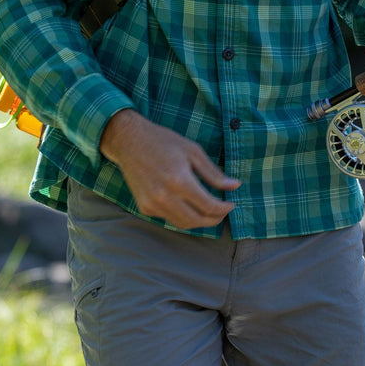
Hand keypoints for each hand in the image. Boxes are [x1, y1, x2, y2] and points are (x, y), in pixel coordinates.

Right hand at [98, 109, 240, 229]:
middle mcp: (165, 197)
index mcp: (180, 181)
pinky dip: (181, 215)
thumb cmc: (163, 141)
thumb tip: (235, 186)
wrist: (128, 141)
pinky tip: (187, 205)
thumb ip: (213, 173)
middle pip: (197, 220)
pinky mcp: (144, 207)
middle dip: (214, 219)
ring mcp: (153, 204)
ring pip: (183, 224)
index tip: (231, 203)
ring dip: (199, 221)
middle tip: (222, 212)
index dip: (224, 208)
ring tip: (208, 212)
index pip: (209, 206)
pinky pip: (168, 218)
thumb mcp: (193, 151)